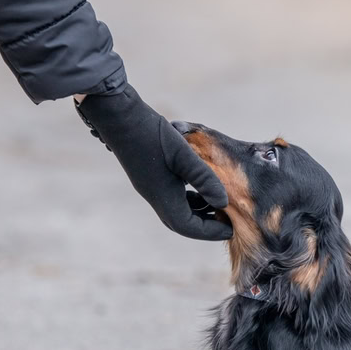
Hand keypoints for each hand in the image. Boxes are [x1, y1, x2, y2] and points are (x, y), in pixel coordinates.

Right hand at [76, 85, 231, 240]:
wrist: (119, 117)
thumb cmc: (153, 134)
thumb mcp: (185, 155)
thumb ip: (205, 179)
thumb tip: (224, 202)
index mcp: (164, 197)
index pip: (189, 227)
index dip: (211, 232)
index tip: (231, 230)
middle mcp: (155, 197)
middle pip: (183, 224)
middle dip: (206, 227)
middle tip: (228, 223)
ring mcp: (151, 188)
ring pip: (177, 212)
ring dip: (198, 213)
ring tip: (219, 206)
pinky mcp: (150, 178)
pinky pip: (172, 199)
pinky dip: (190, 200)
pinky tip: (201, 189)